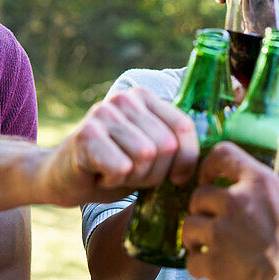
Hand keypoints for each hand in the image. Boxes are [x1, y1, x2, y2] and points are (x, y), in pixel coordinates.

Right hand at [40, 87, 198, 205]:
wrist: (60, 176)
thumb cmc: (112, 167)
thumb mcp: (151, 153)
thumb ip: (176, 146)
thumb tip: (218, 155)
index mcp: (146, 98)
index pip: (186, 128)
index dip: (188, 160)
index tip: (177, 177)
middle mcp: (126, 99)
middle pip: (167, 147)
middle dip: (155, 173)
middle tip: (132, 174)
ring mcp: (104, 113)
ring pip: (146, 158)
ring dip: (133, 178)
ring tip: (116, 172)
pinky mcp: (86, 134)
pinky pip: (122, 168)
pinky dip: (113, 181)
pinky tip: (100, 174)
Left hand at [183, 142, 278, 279]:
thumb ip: (271, 197)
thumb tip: (265, 202)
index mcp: (259, 182)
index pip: (222, 155)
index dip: (209, 167)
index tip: (209, 180)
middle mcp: (236, 201)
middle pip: (198, 196)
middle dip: (202, 210)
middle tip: (211, 224)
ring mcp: (221, 232)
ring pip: (188, 227)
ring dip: (195, 238)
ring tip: (206, 248)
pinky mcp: (214, 263)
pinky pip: (192, 260)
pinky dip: (199, 267)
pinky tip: (211, 272)